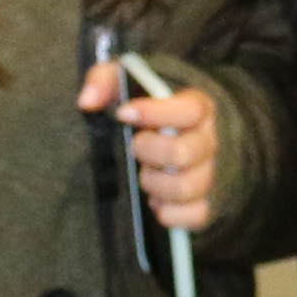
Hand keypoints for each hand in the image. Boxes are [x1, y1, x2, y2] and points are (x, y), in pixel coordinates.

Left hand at [79, 62, 219, 236]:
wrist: (180, 136)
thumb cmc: (148, 108)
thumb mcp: (125, 82)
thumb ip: (104, 81)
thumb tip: (87, 102)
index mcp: (197, 107)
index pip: (188, 110)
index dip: (155, 113)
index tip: (123, 114)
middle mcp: (208, 141)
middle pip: (183, 154)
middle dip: (148, 152)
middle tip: (134, 146)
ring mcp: (209, 174)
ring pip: (185, 187)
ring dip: (154, 184)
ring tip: (144, 173)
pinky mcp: (205, 204)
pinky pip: (193, 215)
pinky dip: (168, 212)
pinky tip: (154, 199)